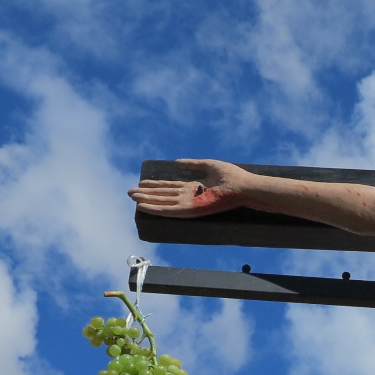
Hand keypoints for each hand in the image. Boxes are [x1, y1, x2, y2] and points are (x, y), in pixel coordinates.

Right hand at [128, 159, 248, 217]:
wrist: (243, 187)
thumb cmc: (232, 176)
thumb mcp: (208, 165)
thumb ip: (192, 165)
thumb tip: (176, 163)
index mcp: (194, 187)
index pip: (170, 187)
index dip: (156, 185)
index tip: (142, 183)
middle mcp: (190, 196)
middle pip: (164, 195)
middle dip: (147, 194)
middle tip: (130, 192)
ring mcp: (190, 204)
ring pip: (164, 203)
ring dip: (148, 201)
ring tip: (133, 198)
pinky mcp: (193, 210)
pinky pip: (171, 211)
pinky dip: (158, 209)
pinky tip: (145, 207)